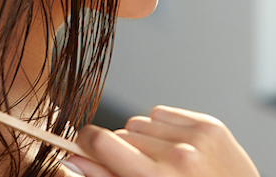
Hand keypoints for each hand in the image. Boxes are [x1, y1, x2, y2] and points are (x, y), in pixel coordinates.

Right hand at [64, 105, 259, 176]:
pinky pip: (162, 113)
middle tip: (141, 170)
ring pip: (139, 121)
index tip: (84, 146)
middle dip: (123, 150)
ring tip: (162, 162)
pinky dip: (163, 129)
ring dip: (143, 139)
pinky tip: (176, 148)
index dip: (85, 141)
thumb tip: (74, 157)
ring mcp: (196, 138)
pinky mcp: (209, 125)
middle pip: (120, 133)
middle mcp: (177, 155)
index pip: (101, 141)